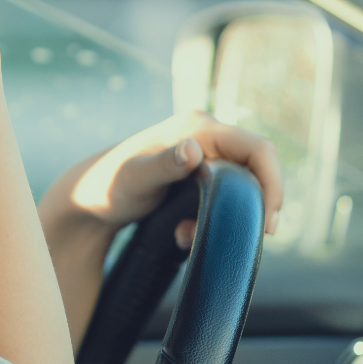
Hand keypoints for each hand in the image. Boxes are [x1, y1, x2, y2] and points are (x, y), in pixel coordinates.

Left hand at [46, 109, 283, 250]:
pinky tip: (183, 233)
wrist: (88, 197)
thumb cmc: (108, 185)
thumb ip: (164, 164)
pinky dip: (213, 217)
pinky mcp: (197, 172)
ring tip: (192, 235)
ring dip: (231, 214)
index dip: (273, 183)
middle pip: (257, 166)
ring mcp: (202, 152)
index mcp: (197, 127)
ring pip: (241, 184)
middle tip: (252, 236)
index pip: (258, 149)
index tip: (269, 221)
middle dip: (256, 203)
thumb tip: (192, 149)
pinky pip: (224, 193)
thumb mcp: (135, 178)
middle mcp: (204, 134)